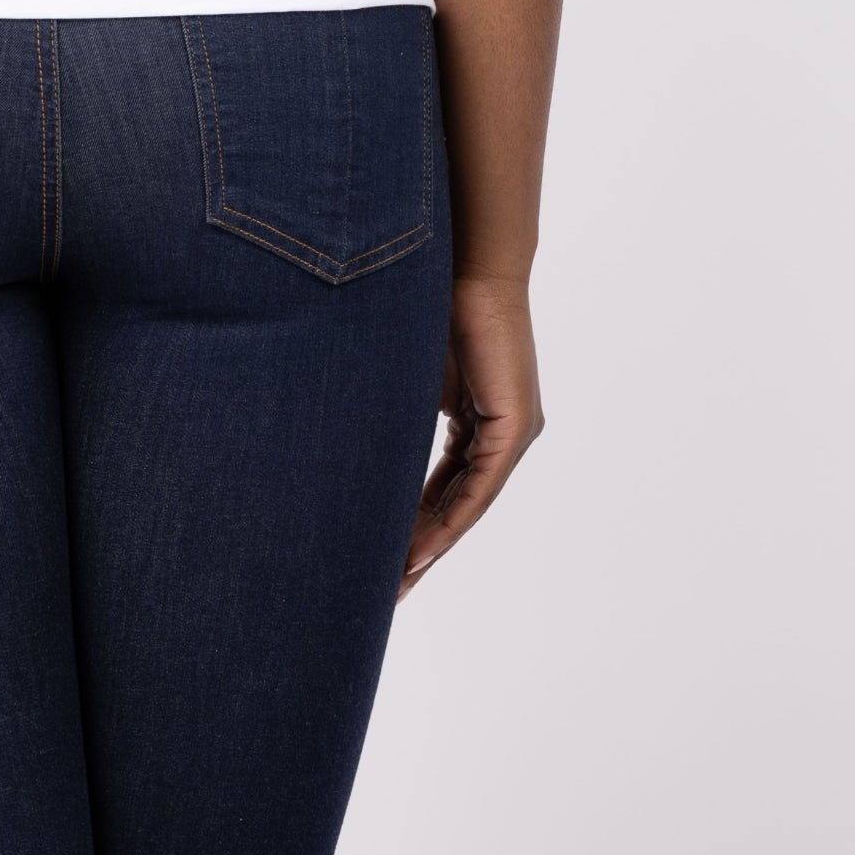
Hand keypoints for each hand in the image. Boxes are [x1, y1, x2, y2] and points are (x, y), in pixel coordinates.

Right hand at [399, 273, 544, 598]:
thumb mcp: (405, 376)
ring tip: (398, 580)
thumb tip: (340, 430)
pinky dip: (450, 521)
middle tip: (387, 589)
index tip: (380, 558)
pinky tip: (421, 549)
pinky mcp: (515, 427)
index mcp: (477, 419)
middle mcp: (502, 431)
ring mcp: (512, 431)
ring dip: (432, 544)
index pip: (442, 485)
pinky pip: (480, 487)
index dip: (412, 524)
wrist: (465, 266)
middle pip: (457, 504)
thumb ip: (391, 412)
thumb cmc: (429, 305)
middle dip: (420, 547)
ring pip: (469, 504)